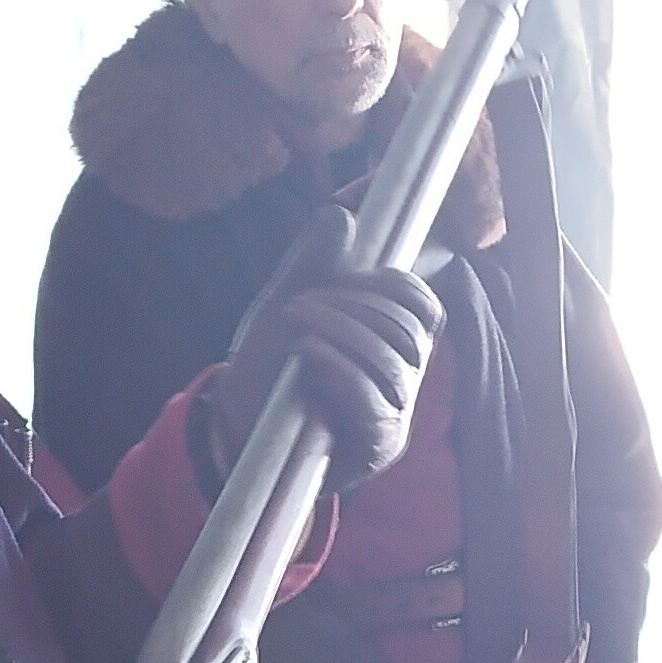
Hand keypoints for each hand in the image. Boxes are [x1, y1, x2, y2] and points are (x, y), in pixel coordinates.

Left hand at [205, 202, 441, 494]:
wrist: (234, 433)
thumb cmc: (267, 372)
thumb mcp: (284, 307)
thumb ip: (312, 264)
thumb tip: (341, 214)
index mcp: (394, 350)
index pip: (427, 311)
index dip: (397, 284)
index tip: (352, 276)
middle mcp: (404, 384)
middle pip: (411, 332)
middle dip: (355, 304)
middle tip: (300, 305)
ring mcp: (395, 419)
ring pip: (393, 362)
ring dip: (340, 330)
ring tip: (295, 324)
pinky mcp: (376, 448)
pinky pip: (372, 398)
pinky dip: (338, 365)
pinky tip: (304, 351)